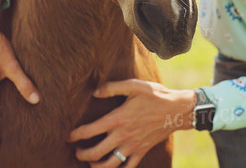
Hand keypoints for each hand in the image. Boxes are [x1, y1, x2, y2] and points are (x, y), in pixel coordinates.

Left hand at [68, 79, 195, 167]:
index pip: (90, 131)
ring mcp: (132, 146)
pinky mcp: (141, 152)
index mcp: (118, 119)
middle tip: (76, 151)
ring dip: (96, 166)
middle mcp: (123, 136)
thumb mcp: (134, 86)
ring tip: (90, 162)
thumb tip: (94, 91)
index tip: (68, 136)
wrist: (177, 110)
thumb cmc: (155, 95)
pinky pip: (127, 167)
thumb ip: (112, 87)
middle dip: (82, 154)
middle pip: (96, 152)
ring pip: (109, 164)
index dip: (76, 135)